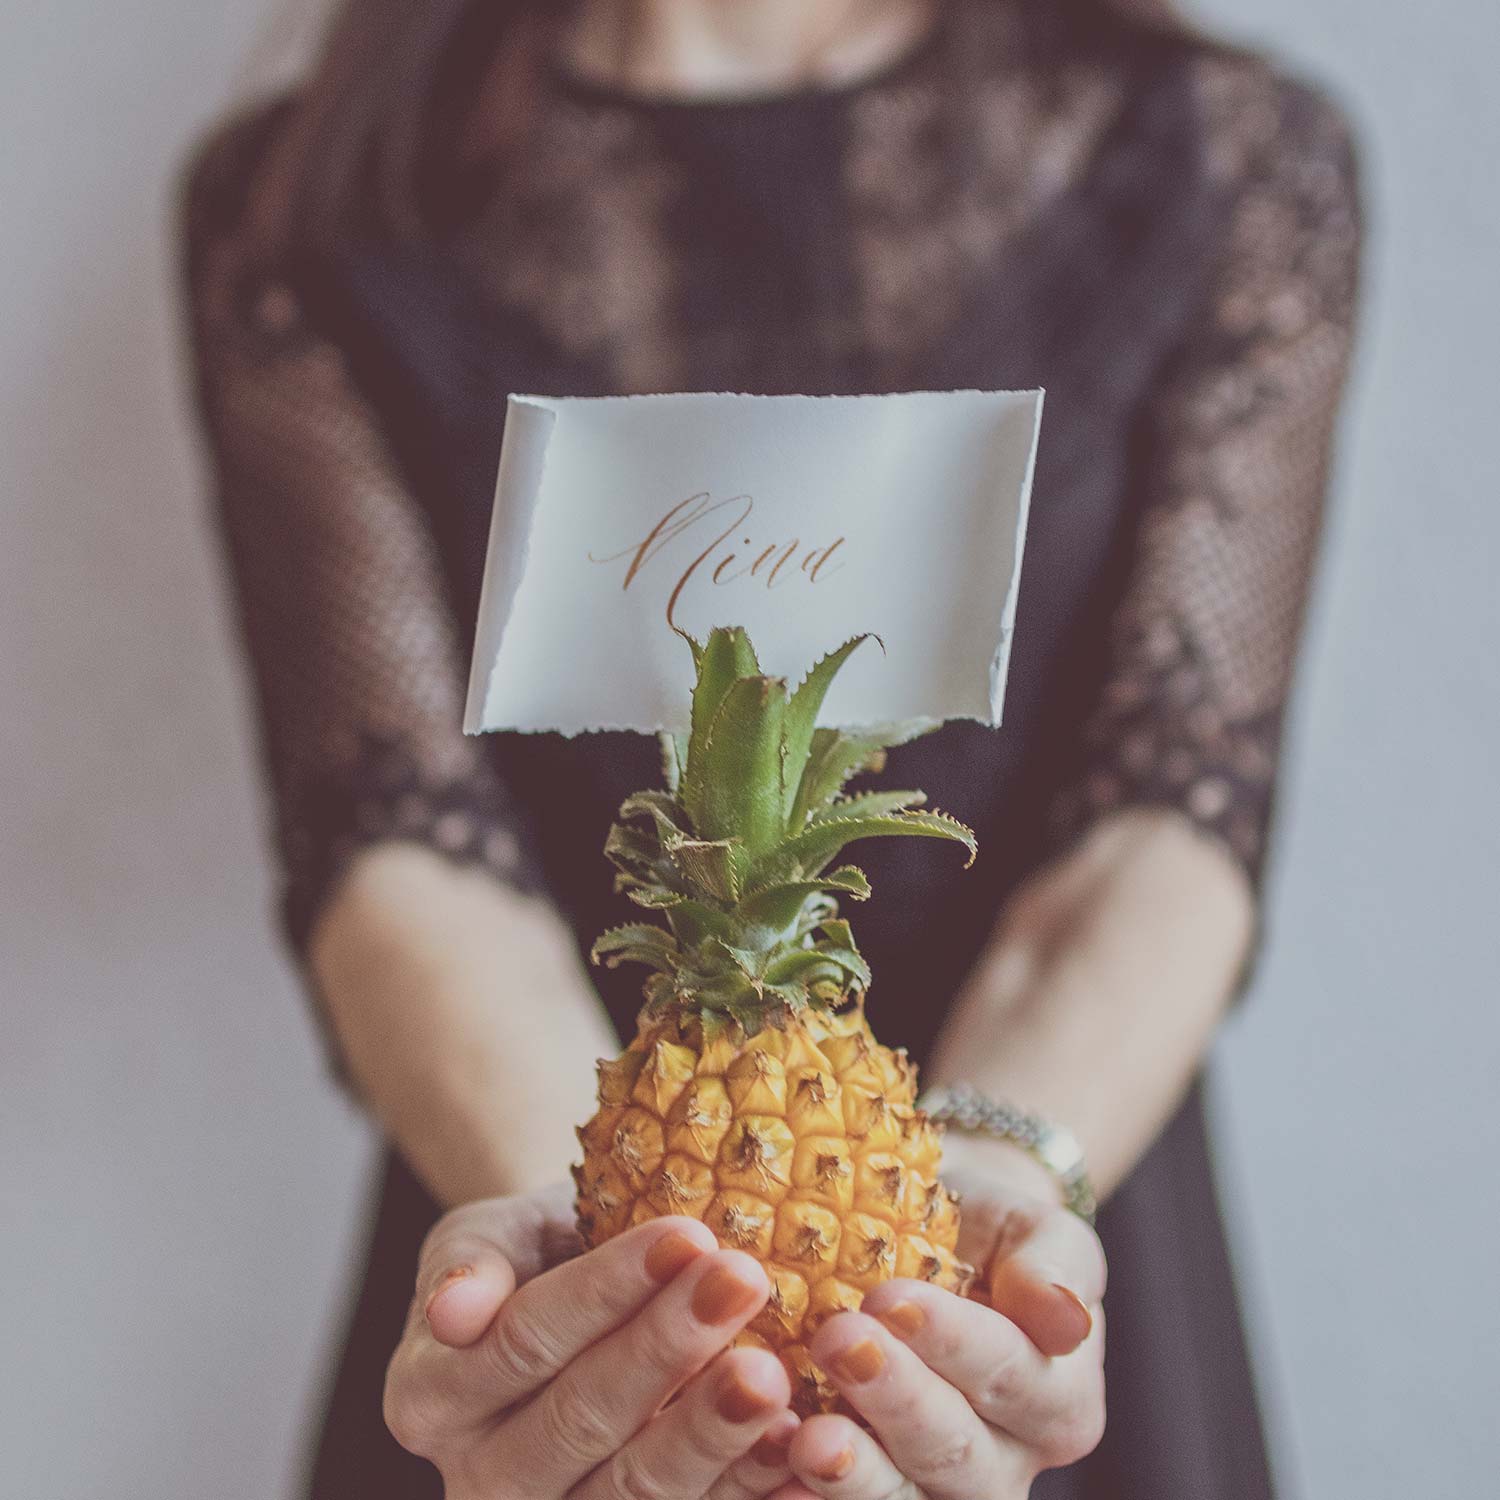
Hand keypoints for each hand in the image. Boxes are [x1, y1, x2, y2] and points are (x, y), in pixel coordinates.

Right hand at [384, 1184, 800, 1498]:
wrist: (571, 1295)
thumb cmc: (534, 1253)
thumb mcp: (491, 1235)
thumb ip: (471, 1263)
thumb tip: (454, 1307)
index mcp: (428, 1396)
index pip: (523, 1340)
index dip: (606, 1291)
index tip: (687, 1233)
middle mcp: (479, 1478)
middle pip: (580, 1419)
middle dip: (669, 1347)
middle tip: (746, 1281)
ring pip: (633, 1491)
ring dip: (711, 1431)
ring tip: (776, 1371)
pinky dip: (748, 1488)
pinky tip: (799, 1443)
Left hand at [774, 1150, 1106, 1497]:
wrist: (937, 1250)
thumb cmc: (991, 1235)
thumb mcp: (1037, 1232)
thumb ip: (1056, 1269)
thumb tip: (1068, 1320)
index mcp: (1061, 1401)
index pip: (1012, 1376)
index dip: (952, 1342)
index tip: (889, 1298)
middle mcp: (1008, 1462)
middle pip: (957, 1450)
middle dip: (894, 1398)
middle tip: (836, 1340)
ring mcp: (940, 1488)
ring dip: (856, 1474)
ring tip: (806, 1437)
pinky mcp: (880, 1489)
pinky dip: (815, 1498)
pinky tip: (780, 1462)